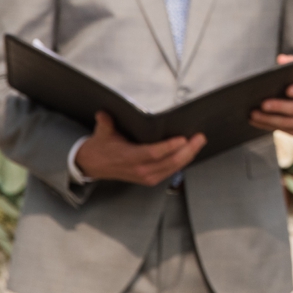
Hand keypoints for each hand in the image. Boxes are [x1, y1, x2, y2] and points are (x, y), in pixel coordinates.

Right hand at [75, 111, 205, 185]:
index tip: (183, 139)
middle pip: (170, 162)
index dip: (169, 147)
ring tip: (199, 142)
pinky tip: (190, 152)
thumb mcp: (102, 133)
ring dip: (189, 155)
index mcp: (129, 158)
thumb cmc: (101, 148)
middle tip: (199, 138)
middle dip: (188, 150)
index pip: (153, 154)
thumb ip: (106, 122)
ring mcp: (147, 177)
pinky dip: (182, 162)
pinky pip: (171, 171)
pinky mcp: (151, 179)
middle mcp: (140, 170)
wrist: (93, 165)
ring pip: (173, 167)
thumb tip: (105, 113)